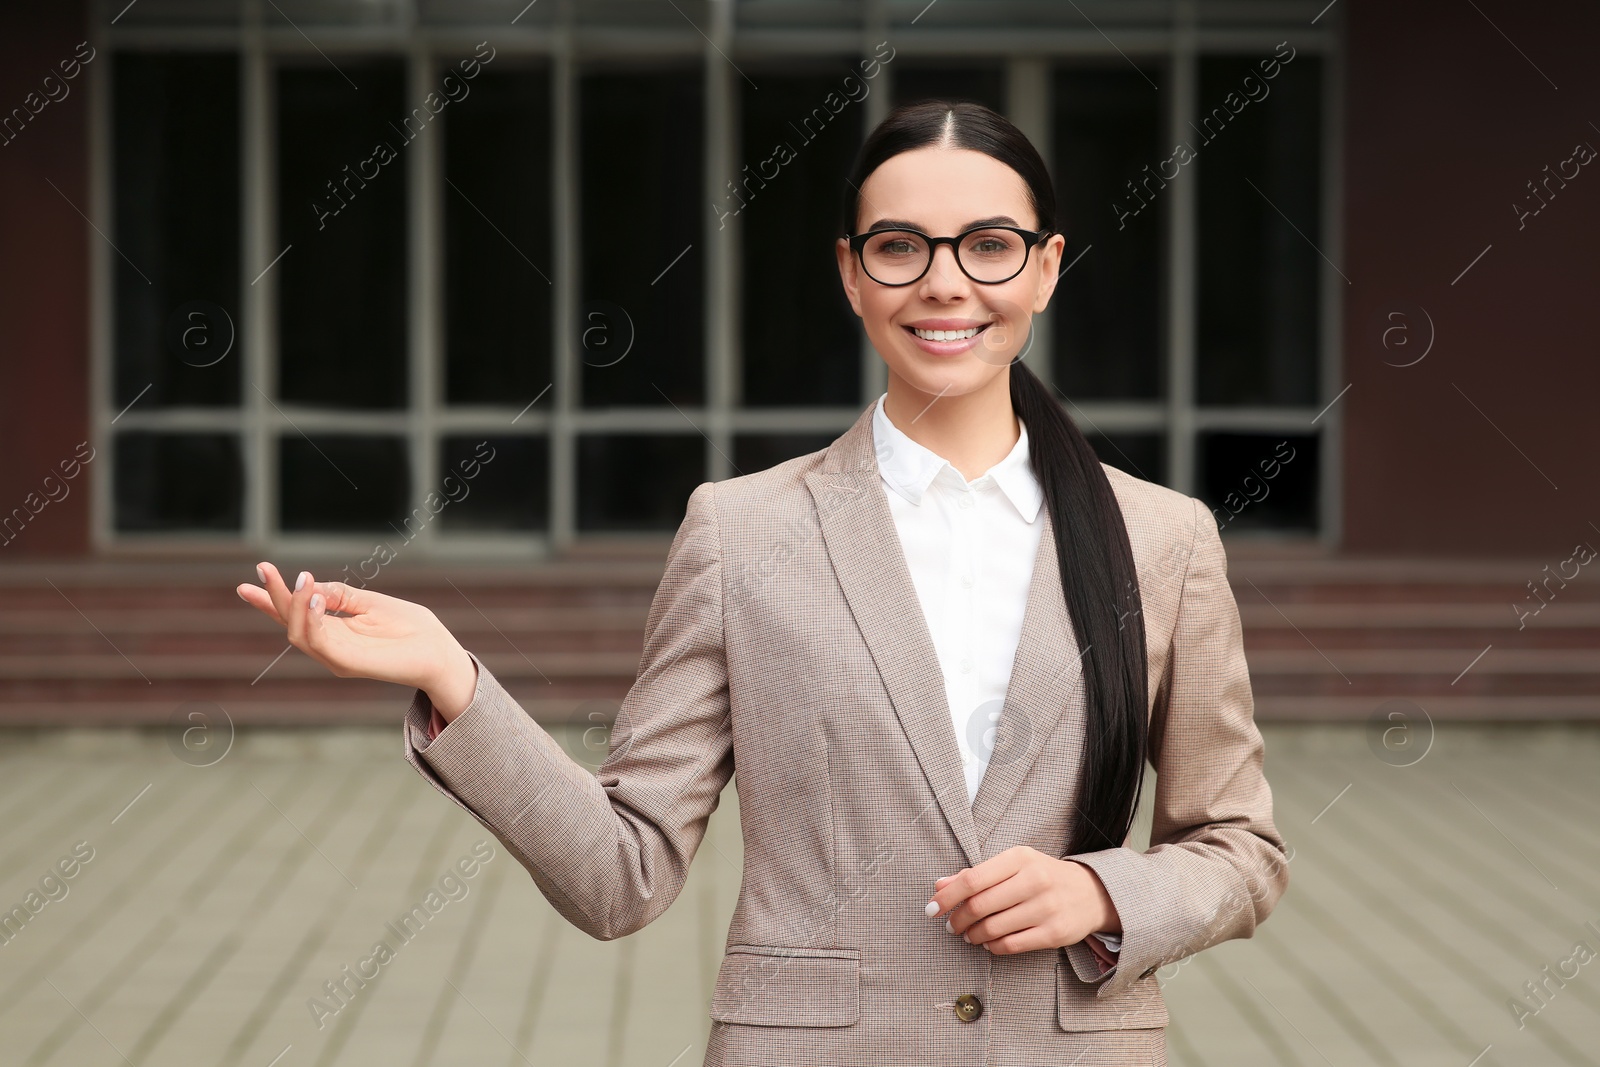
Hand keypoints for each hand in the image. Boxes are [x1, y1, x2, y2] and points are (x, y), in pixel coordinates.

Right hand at [236, 562, 467, 698]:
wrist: (439, 650)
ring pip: (299, 633)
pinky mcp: (349, 664)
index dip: (270, 601)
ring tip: (300, 580)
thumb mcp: (370, 602)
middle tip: (263, 570)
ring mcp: (337, 657)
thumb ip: (339, 594)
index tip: (247, 582)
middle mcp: (330, 645)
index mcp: (334, 630)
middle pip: (290, 623)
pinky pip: (320, 643)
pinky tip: (313, 598)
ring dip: (294, 605)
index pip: (294, 615)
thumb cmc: (409, 627)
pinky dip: (312, 620)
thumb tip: (309, 584)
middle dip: (274, 597)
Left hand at [925, 845, 1119, 954]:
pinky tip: (988, 943)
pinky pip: (1011, 945)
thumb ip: (976, 875)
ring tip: (969, 935)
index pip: (972, 879)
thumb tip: (939, 886)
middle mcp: (1034, 880)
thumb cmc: (1041, 876)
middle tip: (951, 926)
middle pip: (979, 905)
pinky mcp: (1054, 933)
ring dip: (973, 936)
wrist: (1090, 892)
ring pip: (993, 928)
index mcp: (1019, 857)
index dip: (947, 897)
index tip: (931, 908)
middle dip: (957, 920)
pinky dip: (993, 947)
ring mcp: (1046, 907)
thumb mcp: (1012, 865)